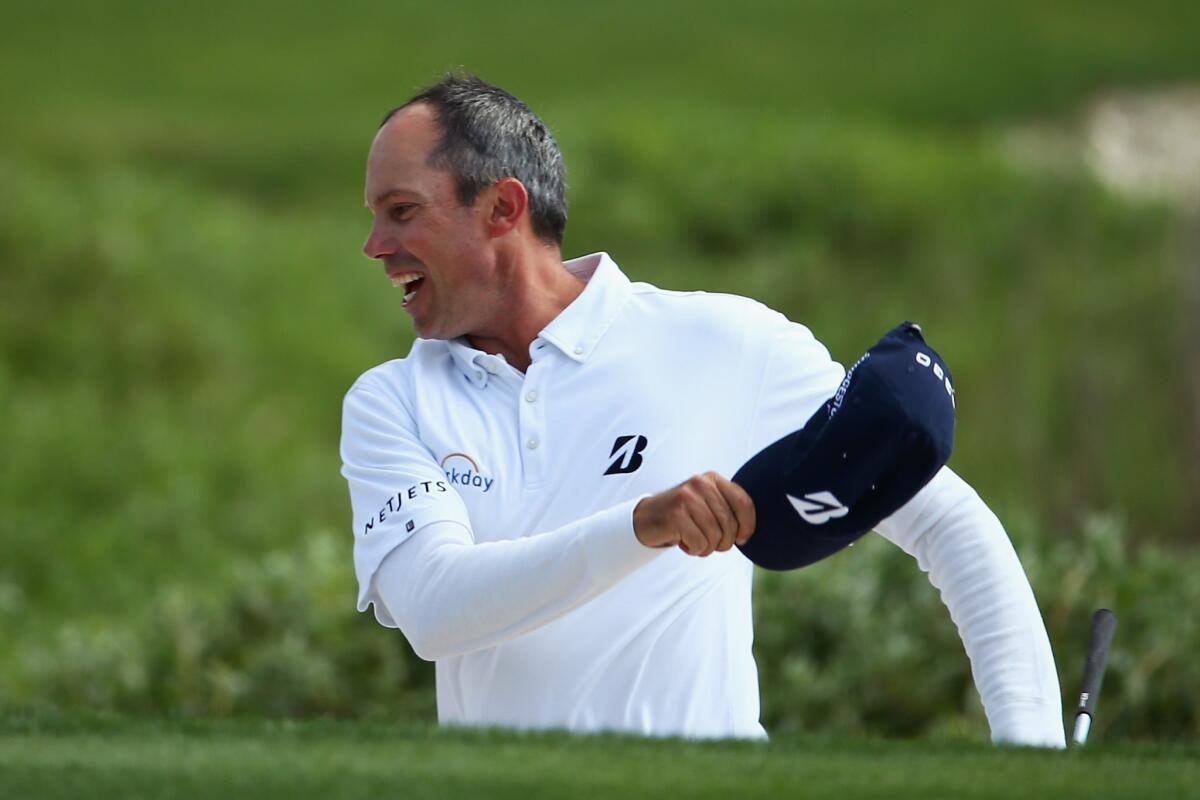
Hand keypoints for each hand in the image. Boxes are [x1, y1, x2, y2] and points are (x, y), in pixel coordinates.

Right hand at [633, 472, 755, 555]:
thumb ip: (728, 508)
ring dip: (707, 547)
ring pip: (715, 536)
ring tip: (696, 542)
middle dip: (723, 542)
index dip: (748, 526)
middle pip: (730, 524)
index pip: (744, 503)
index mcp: (713, 479)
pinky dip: (694, 549)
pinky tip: (684, 543)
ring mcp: (687, 497)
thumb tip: (749, 531)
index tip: (742, 538)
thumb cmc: (684, 515)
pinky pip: (700, 543)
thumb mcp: (708, 503)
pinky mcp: (676, 514)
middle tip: (710, 543)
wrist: (646, 518)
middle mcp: (700, 484)